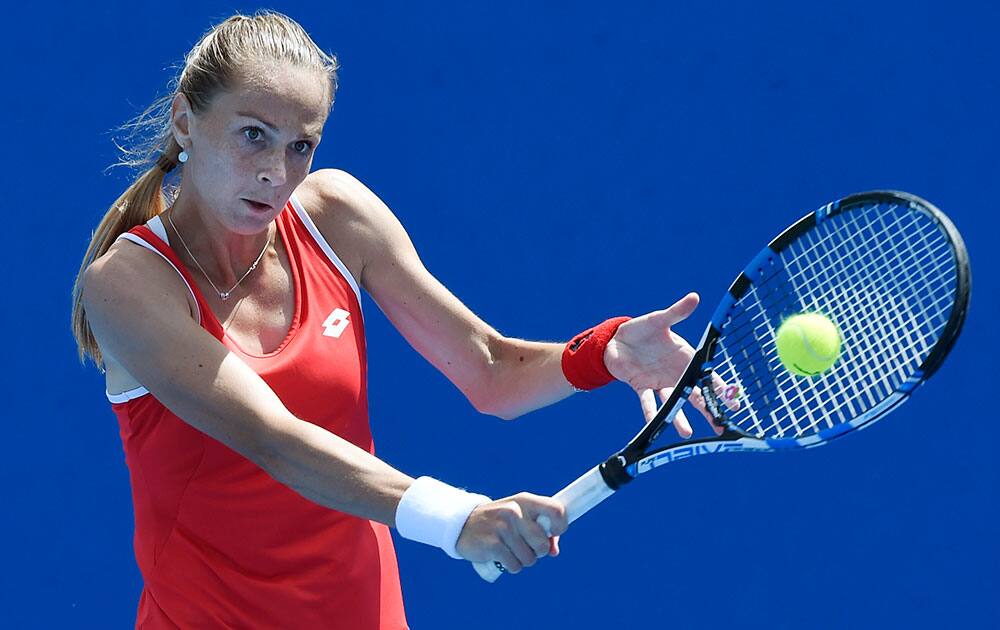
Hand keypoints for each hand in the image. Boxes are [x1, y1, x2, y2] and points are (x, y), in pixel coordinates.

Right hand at [455, 493, 567, 573]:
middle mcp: (515, 511)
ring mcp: (503, 528)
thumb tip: (554, 550)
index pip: (556, 510)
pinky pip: (515, 566)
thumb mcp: (519, 517)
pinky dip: (511, 566)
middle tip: (526, 547)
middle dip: (538, 552)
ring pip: (529, 559)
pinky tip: (502, 557)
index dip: (561, 526)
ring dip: (523, 560)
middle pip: (542, 544)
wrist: (463, 524)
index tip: (553, 533)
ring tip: (511, 551)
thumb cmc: (499, 522)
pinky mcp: (492, 545)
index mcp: (525, 501)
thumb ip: (539, 529)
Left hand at [604, 292, 725, 437]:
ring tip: (687, 433)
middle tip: (721, 427)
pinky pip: (647, 401)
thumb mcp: (659, 319)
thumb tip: (694, 297)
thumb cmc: (642, 329)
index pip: (706, 376)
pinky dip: (650, 412)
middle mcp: (674, 374)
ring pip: (673, 403)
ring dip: (679, 417)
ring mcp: (658, 382)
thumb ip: (676, 313)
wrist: (616, 339)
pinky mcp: (640, 386)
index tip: (734, 402)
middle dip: (708, 411)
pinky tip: (655, 424)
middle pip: (694, 395)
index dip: (720, 389)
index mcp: (684, 358)